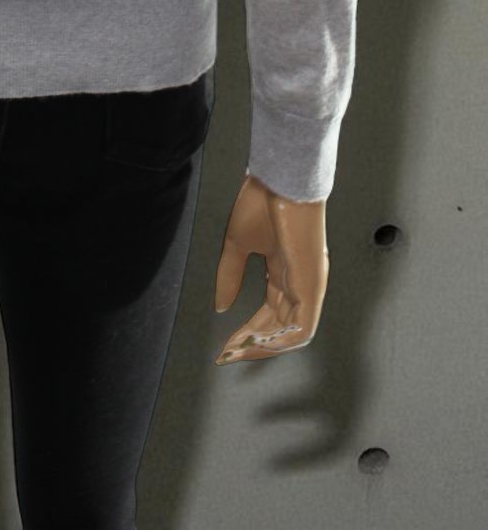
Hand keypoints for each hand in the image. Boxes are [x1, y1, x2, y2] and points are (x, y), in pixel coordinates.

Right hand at [212, 173, 327, 364]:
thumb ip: (230, 276)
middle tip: (227, 354)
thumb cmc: (263, 202)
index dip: (247, 330)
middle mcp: (300, 280)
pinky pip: (303, 326)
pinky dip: (282, 340)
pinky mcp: (313, 283)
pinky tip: (260, 345)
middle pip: (278, 324)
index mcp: (284, 269)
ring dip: (264, 346)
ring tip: (238, 352)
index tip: (226, 343)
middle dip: (251, 343)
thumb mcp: (238, 245)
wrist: (279, 180)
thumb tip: (220, 305)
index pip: (269, 310)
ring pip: (292, 332)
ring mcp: (309, 283)